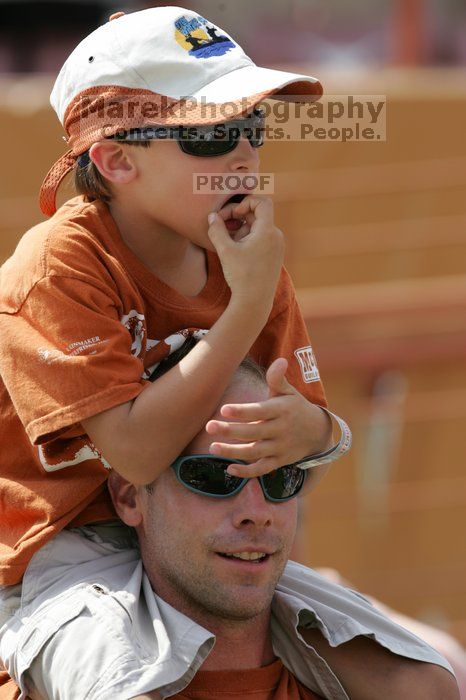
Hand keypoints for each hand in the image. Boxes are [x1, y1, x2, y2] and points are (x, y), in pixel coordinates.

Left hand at [205, 357, 332, 477]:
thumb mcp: (289, 392)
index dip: (242, 411)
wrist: (318, 432)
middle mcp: (281, 430)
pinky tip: (229, 469)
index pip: (260, 411)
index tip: (223, 409)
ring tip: (212, 447)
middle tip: (209, 426)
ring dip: (233, 452)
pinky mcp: (280, 461)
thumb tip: (280, 360)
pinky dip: (247, 472)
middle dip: (230, 431)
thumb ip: (278, 378)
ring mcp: (280, 447)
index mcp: (281, 410)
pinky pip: (262, 469)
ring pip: (255, 452)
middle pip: (253, 432)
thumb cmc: (295, 407)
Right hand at [207, 196, 283, 312]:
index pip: (262, 202)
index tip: (234, 215)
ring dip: (242, 229)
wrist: (255, 302)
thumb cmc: (241, 276)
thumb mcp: (225, 251)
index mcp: (268, 231)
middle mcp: (276, 236)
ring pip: (258, 228)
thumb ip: (217, 230)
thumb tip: (212, 216)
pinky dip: (248, 239)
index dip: (246, 202)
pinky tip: (237, 251)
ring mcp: (277, 246)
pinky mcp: (275, 256)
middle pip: (258, 215)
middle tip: (223, 226)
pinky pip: (262, 239)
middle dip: (239, 218)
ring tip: (229, 243)